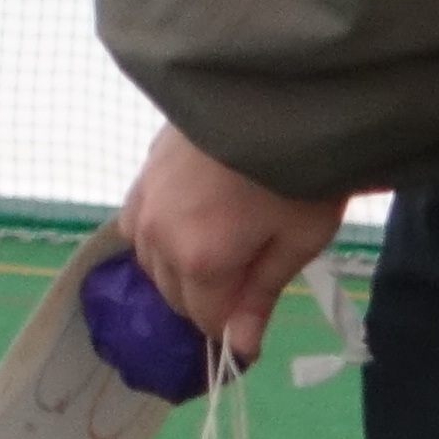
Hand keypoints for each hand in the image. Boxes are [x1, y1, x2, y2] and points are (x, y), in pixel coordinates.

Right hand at [116, 126, 349, 362]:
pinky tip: (192, 228)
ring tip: (226, 252)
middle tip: (249, 282)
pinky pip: (140, 225)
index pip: (205, 319)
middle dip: (210, 300)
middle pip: (175, 294)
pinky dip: (162, 238)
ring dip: (183, 270)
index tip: (254, 330)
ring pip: (152, 261)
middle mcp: (158, 237)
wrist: (272, 92)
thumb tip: (239, 346)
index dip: (231, 331)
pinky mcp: (141, 174)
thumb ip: (261, 294)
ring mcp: (143, 202)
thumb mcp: (297, 241)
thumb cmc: (299, 172)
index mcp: (199, 260)